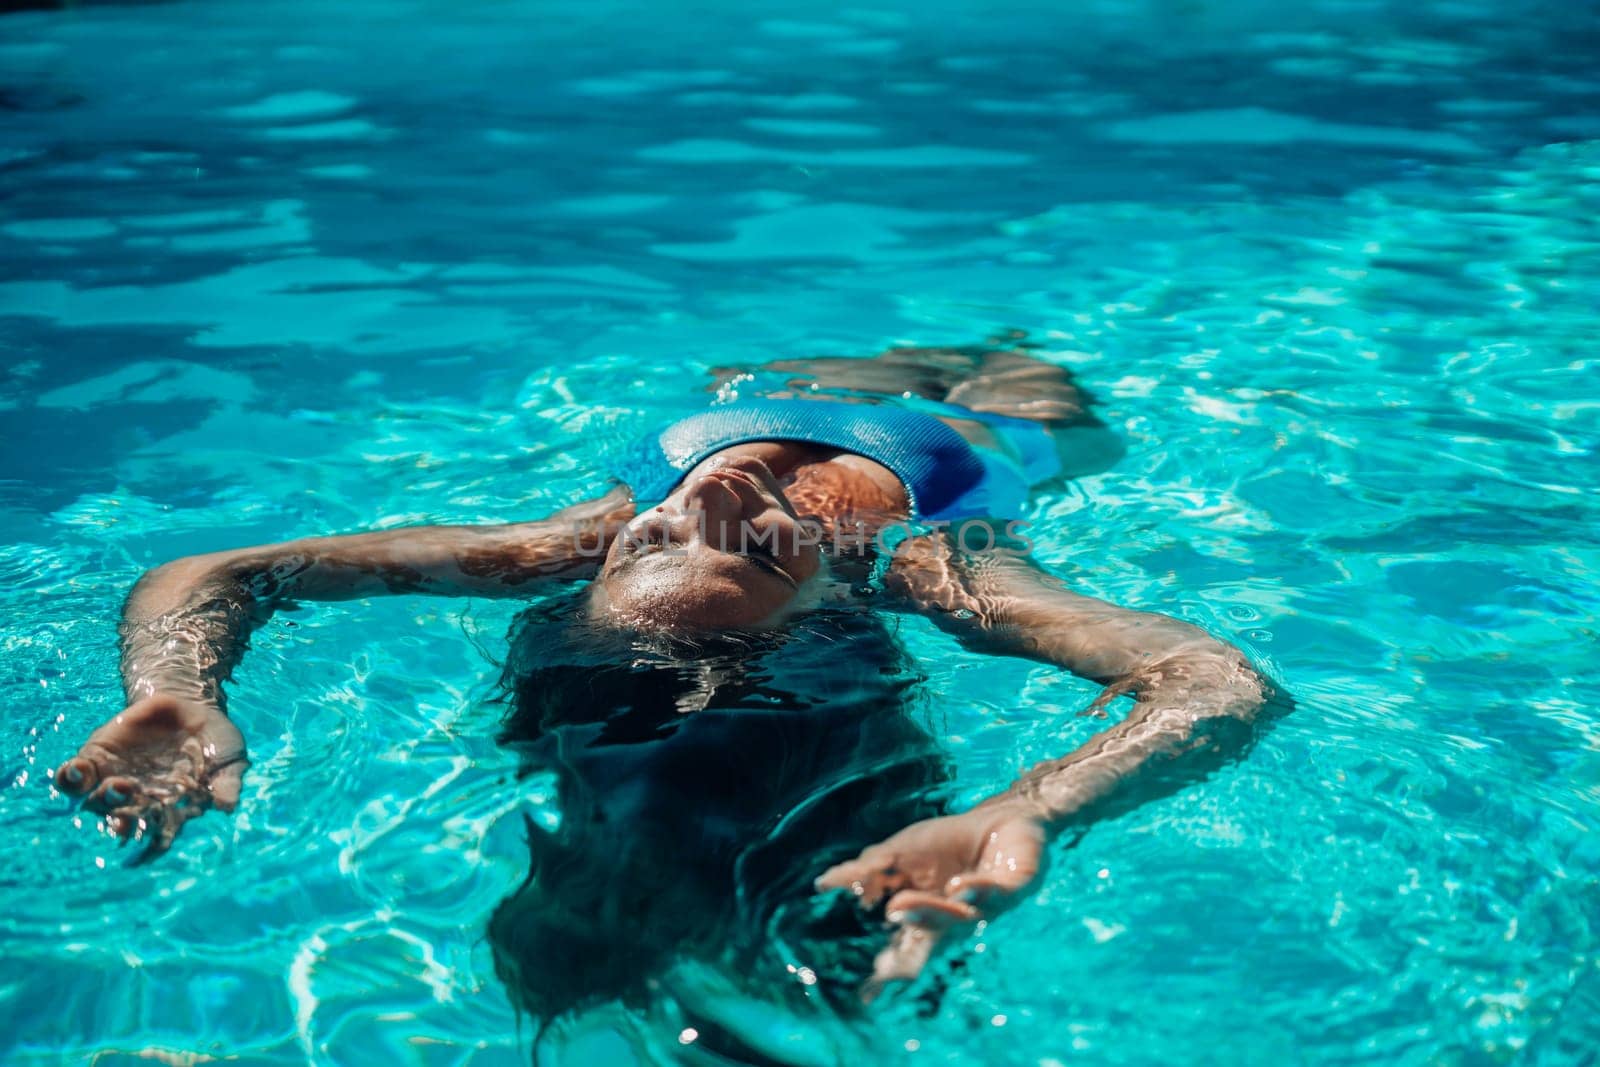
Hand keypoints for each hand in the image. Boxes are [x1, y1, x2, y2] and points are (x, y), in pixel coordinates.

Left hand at [55, 694, 246, 861]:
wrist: (192, 706)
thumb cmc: (215, 743)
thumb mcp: (229, 761)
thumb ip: (228, 783)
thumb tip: (227, 807)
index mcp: (168, 809)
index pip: (156, 837)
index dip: (147, 850)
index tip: (141, 859)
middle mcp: (137, 800)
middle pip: (122, 818)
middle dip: (124, 816)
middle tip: (137, 800)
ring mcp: (114, 779)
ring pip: (95, 800)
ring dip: (101, 798)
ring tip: (114, 786)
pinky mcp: (98, 756)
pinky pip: (75, 774)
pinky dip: (70, 777)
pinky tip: (75, 771)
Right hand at [815, 799, 1045, 999]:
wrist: (1000, 820)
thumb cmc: (949, 844)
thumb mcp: (901, 853)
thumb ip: (867, 870)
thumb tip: (823, 883)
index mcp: (927, 917)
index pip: (904, 948)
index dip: (888, 968)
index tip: (868, 991)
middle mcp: (954, 919)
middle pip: (930, 942)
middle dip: (912, 959)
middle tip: (891, 972)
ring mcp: (984, 905)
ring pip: (956, 917)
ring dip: (930, 912)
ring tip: (900, 906)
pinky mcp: (1012, 888)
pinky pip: (994, 893)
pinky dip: (976, 890)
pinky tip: (958, 888)